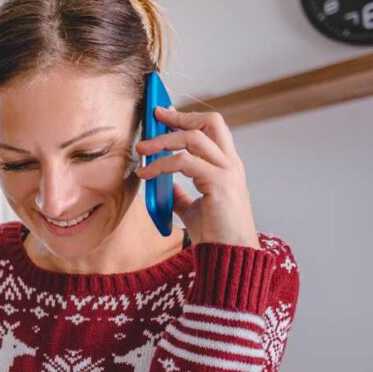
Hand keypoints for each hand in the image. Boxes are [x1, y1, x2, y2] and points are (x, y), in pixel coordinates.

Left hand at [134, 107, 259, 248]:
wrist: (230, 256)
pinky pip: (184, 162)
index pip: (212, 129)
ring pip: (194, 138)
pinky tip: (145, 175)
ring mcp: (227, 172)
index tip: (164, 115)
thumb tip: (166, 186)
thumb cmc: (216, 235)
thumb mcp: (194, 209)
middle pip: (210, 122)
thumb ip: (182, 195)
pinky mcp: (219, 183)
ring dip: (162, 140)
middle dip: (180, 116)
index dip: (188, 119)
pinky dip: (161, 164)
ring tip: (141, 150)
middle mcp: (231, 164)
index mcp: (227, 167)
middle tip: (155, 116)